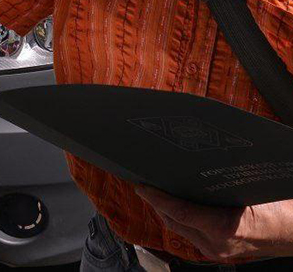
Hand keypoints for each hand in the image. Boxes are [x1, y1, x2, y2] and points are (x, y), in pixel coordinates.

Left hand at [135, 185, 292, 261]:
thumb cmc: (280, 211)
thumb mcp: (249, 191)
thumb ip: (219, 186)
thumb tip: (189, 170)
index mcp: (225, 228)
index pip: (179, 211)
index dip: (157, 197)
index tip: (141, 185)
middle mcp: (218, 244)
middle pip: (174, 221)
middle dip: (155, 202)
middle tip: (143, 183)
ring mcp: (218, 250)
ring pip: (180, 229)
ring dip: (165, 211)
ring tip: (154, 192)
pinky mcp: (220, 251)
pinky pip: (191, 234)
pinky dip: (179, 219)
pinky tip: (174, 205)